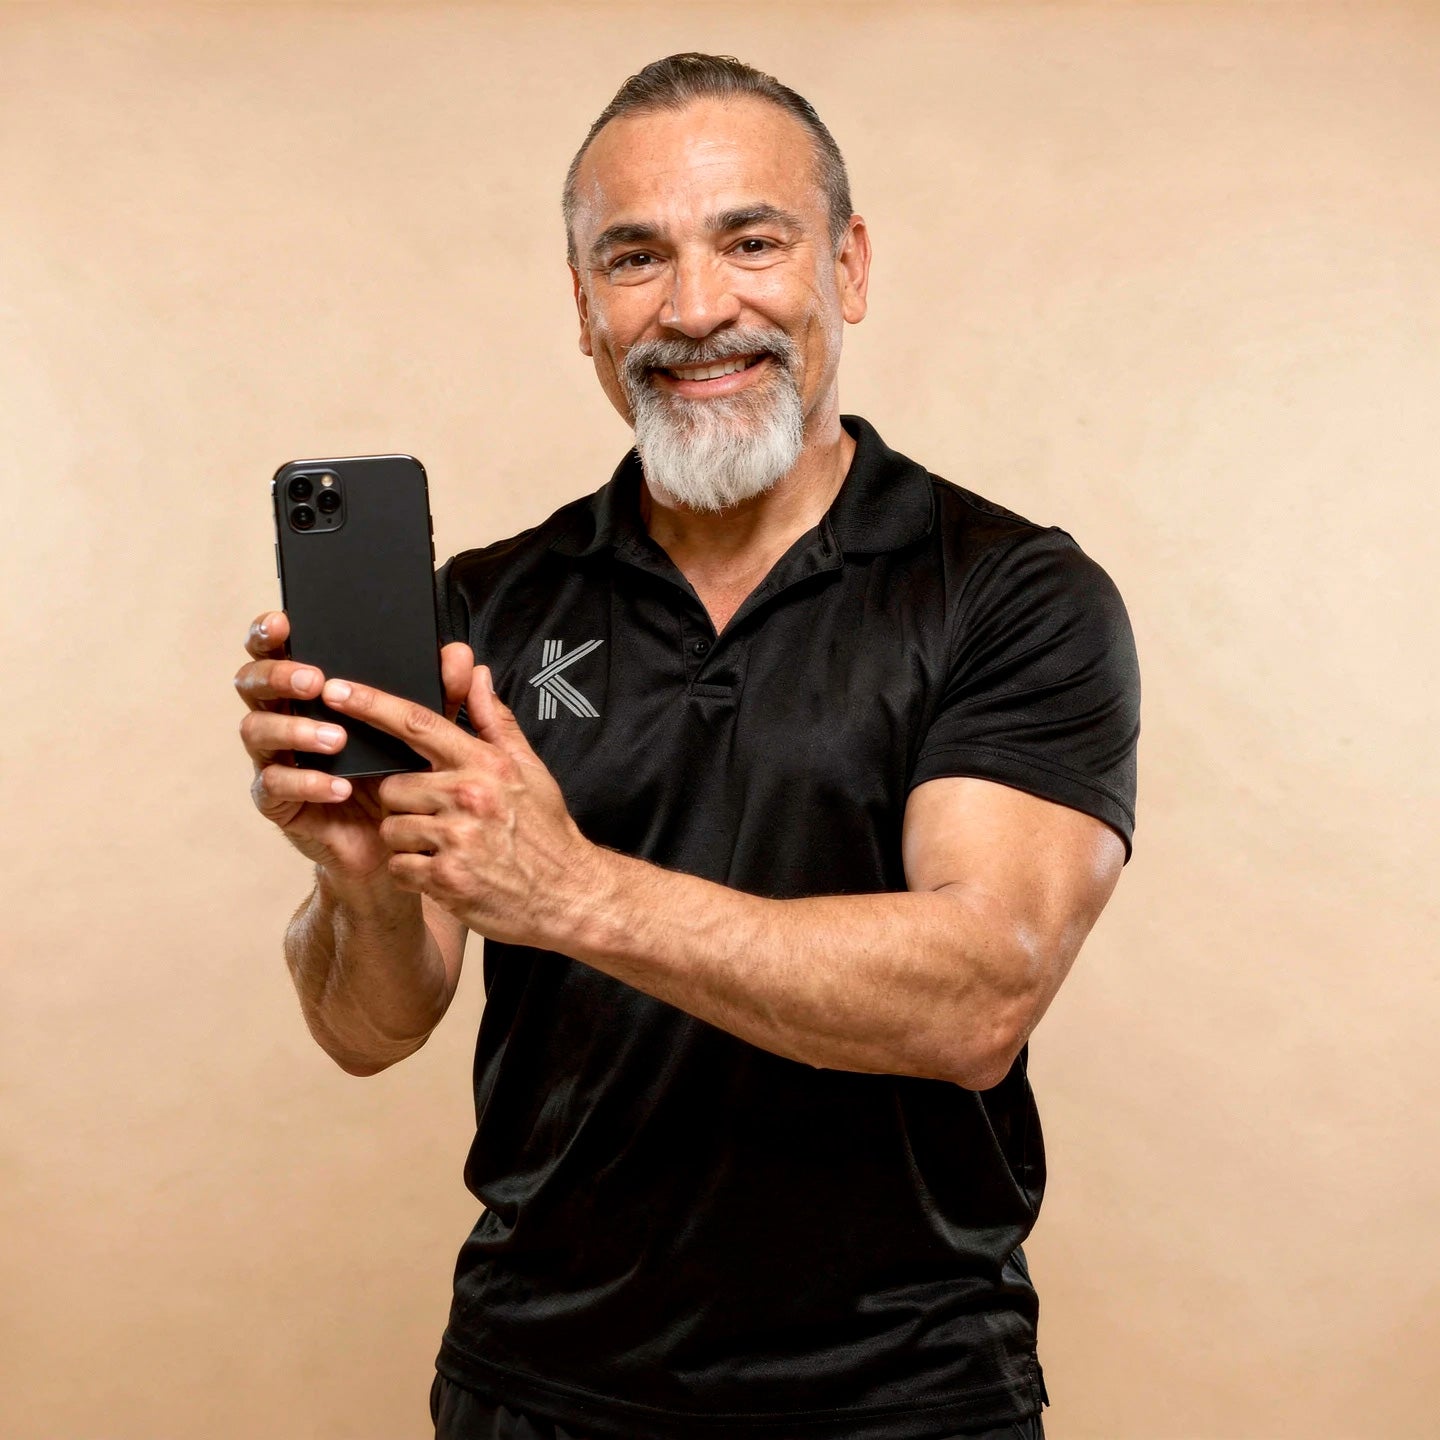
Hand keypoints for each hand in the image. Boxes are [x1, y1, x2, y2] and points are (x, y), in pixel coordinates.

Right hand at [234, 609, 475, 880]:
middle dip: (279, 675)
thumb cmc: (401, 772)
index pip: (276, 649)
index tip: (285, 621)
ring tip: (337, 739)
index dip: (270, 633)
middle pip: (252, 683)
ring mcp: (274, 757)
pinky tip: (339, 787)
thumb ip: (443, 692)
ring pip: (256, 731)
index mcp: (311, 690)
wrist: (395, 839)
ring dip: (295, 730)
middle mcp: (284, 716)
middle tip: (316, 682)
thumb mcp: (428, 730)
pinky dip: (307, 783)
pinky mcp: (277, 800)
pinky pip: (274, 785)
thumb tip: (460, 655)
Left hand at [318, 665, 598, 948]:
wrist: (569, 894)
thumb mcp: (529, 770)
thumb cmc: (546, 832)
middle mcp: (468, 796)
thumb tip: (477, 674)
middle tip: (437, 818)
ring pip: (392, 829)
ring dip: (409, 842)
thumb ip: (495, 721)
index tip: (337, 691)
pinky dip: (414, 873)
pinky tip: (446, 873)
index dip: (371, 705)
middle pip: (392, 786)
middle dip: (404, 804)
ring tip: (446, 849)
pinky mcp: (445, 879)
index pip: (418, 724)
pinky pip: (399, 867)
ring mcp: (456, 839)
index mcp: (485, 764)